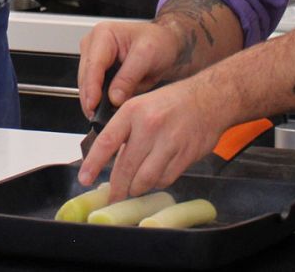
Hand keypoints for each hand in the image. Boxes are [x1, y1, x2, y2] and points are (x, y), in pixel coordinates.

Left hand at [76, 77, 228, 200]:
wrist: (210, 99)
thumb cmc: (173, 103)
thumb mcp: (141, 106)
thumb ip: (125, 131)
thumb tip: (108, 159)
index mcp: (133, 111)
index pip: (106, 141)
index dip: (93, 163)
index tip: (84, 178)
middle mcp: (149, 126)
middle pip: (126, 167)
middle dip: (117, 187)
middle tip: (113, 196)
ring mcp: (169, 142)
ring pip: (145, 178)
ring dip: (137, 188)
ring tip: (134, 187)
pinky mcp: (185, 155)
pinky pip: (165, 179)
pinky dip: (156, 183)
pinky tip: (155, 177)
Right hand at [77, 21, 179, 116]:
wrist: (166, 44)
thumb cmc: (159, 42)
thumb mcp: (147, 57)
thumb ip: (128, 77)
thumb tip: (113, 97)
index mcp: (103, 34)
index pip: (93, 65)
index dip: (91, 88)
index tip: (93, 105)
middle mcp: (94, 45)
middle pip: (85, 76)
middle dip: (90, 98)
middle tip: (98, 117)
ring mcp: (94, 58)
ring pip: (86, 85)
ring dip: (94, 101)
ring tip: (104, 117)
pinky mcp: (98, 70)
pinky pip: (94, 88)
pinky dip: (100, 100)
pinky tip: (106, 110)